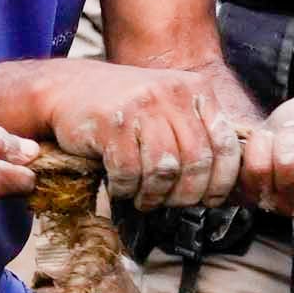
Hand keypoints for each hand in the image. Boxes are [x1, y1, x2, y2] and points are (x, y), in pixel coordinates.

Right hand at [46, 62, 248, 210]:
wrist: (68, 89)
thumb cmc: (125, 108)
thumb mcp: (169, 107)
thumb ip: (197, 132)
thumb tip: (223, 182)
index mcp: (196, 89)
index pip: (225, 143)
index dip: (222, 180)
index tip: (210, 199)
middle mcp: (172, 93)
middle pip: (196, 161)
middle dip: (186, 194)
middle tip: (172, 203)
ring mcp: (141, 105)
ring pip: (164, 169)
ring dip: (155, 195)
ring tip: (145, 199)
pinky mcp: (111, 122)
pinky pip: (129, 172)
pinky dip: (126, 188)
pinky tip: (121, 186)